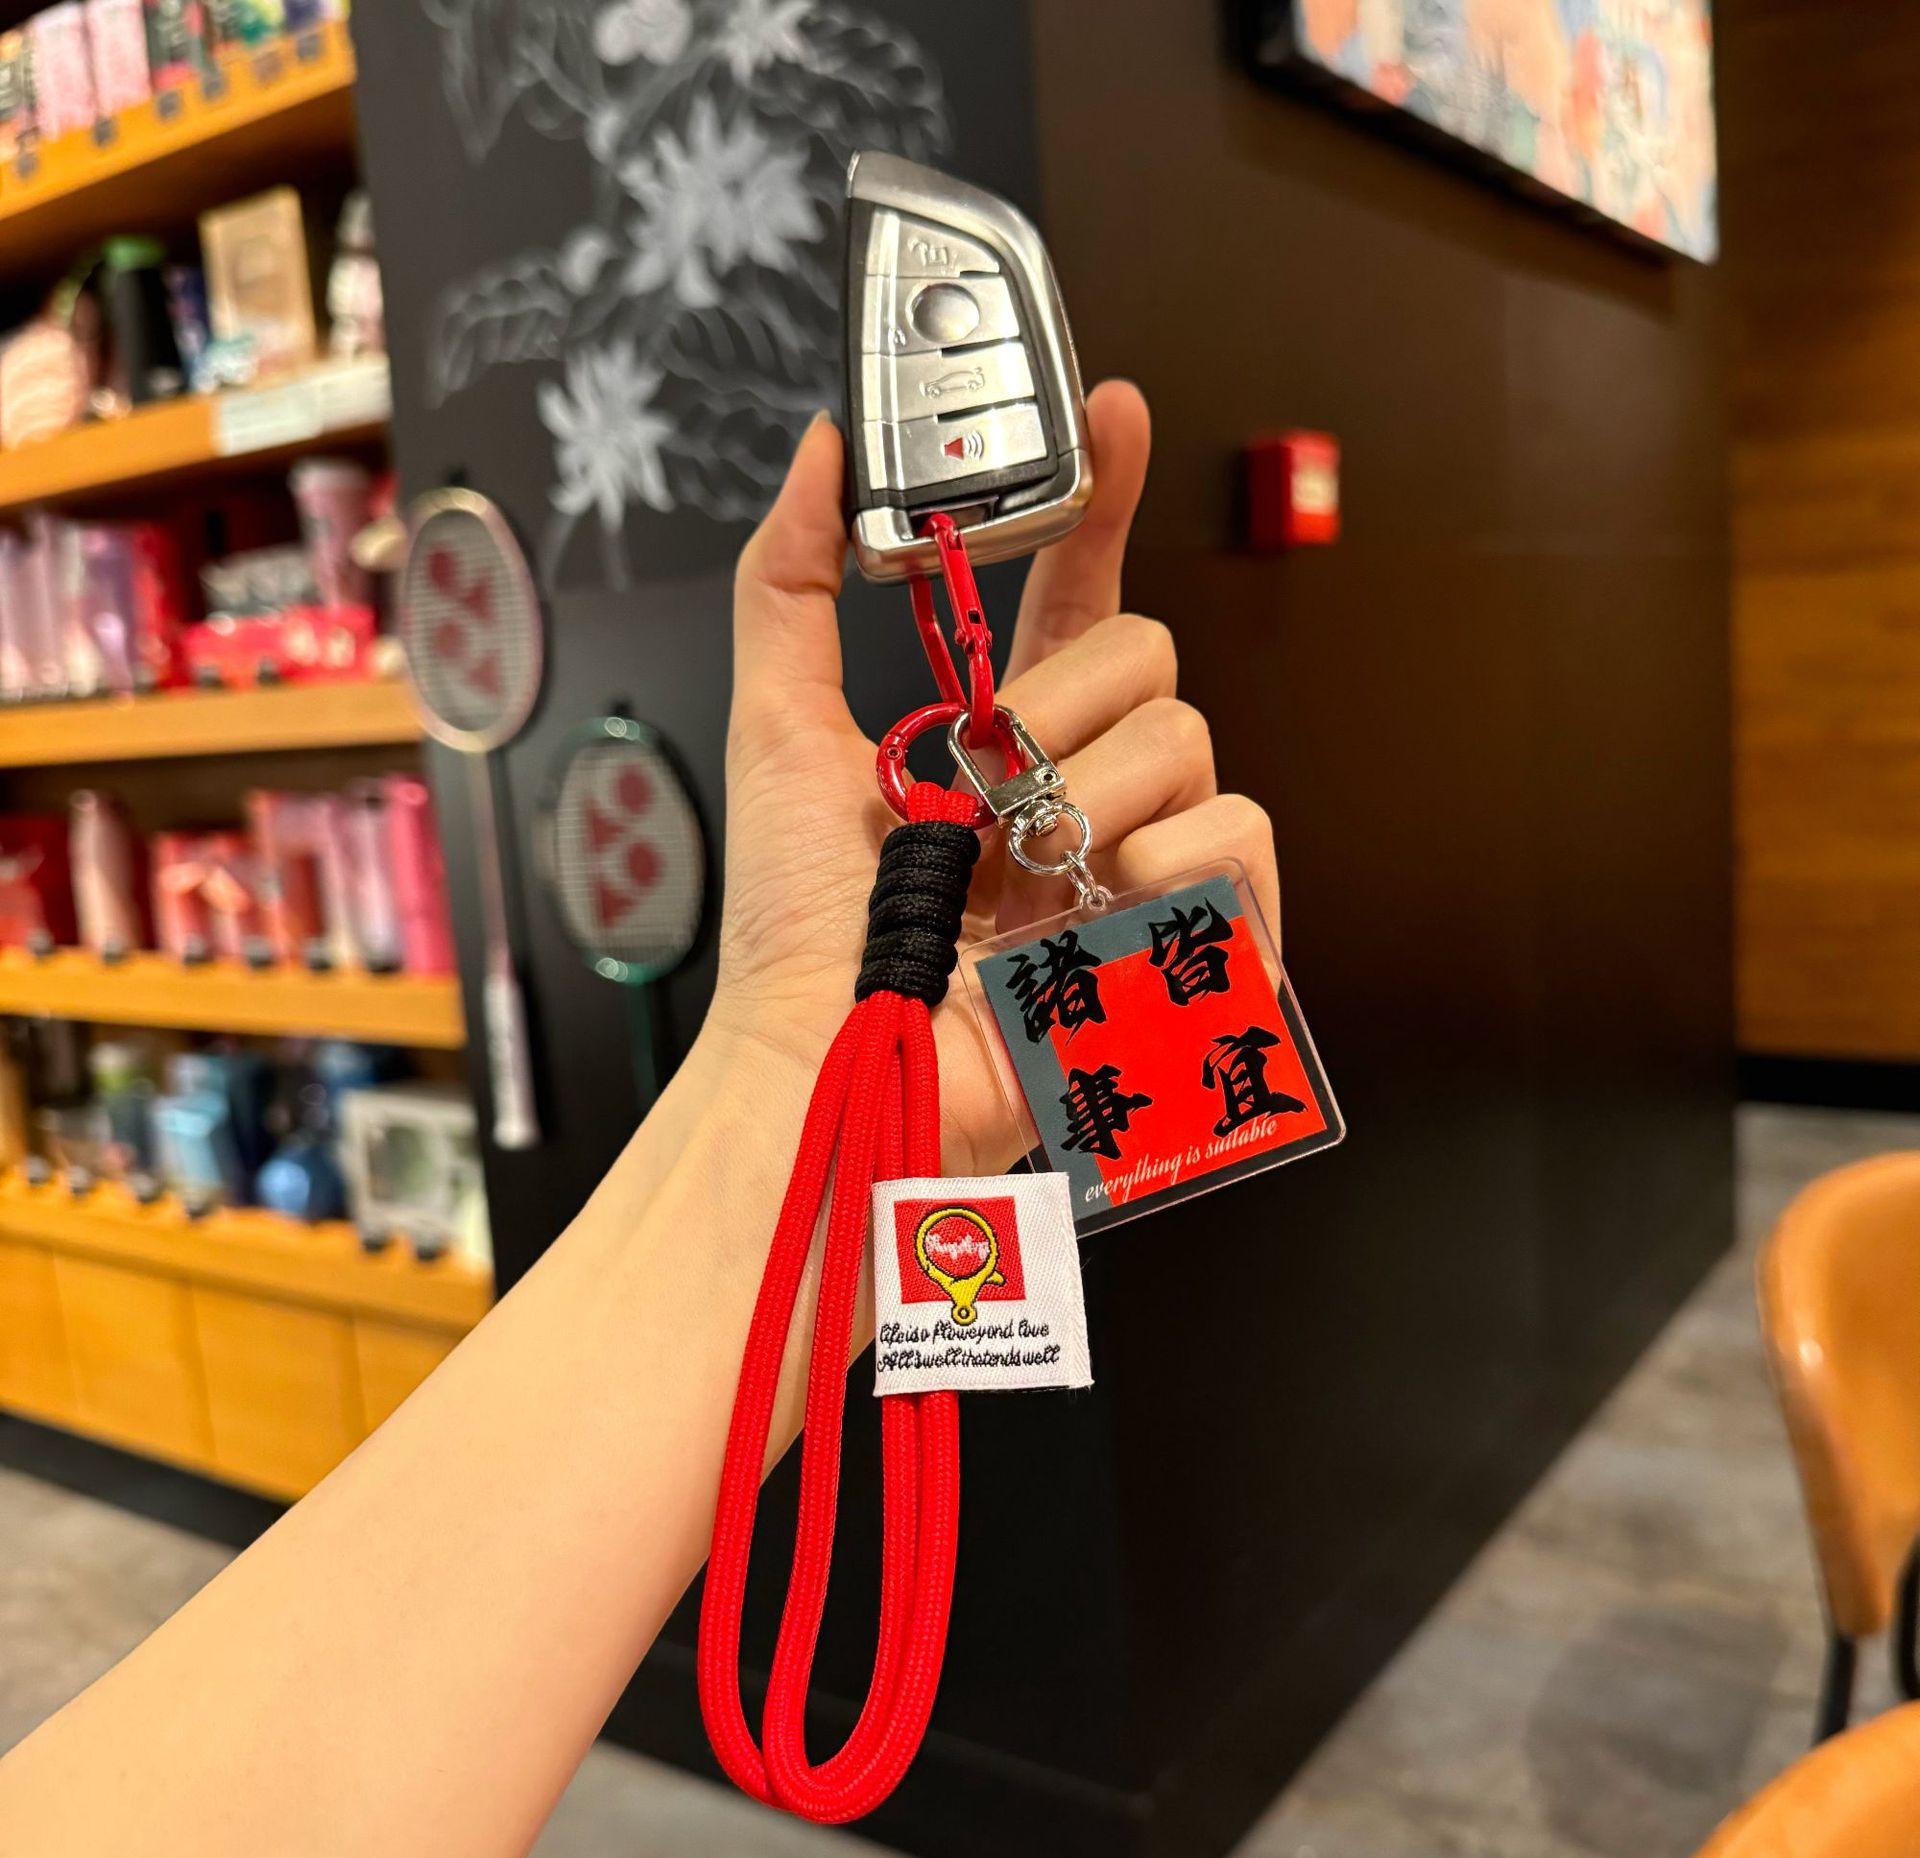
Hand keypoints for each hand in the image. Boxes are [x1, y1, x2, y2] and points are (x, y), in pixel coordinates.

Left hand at [707, 381, 1279, 1176]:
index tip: (1110, 412)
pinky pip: (1239, 832)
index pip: (1080, 591)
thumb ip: (789, 582)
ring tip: (1016, 867)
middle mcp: (1087, 786)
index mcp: (1009, 735)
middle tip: (982, 779)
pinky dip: (1161, 860)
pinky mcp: (1195, 932)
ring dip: (1085, 793)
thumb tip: (817, 451)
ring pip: (1186, 737)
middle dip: (1056, 701)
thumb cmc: (800, 925)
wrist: (831, 1054)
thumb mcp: (778, 730)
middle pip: (1147, 652)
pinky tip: (1093, 906)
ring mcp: (1145, 856)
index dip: (1104, 498)